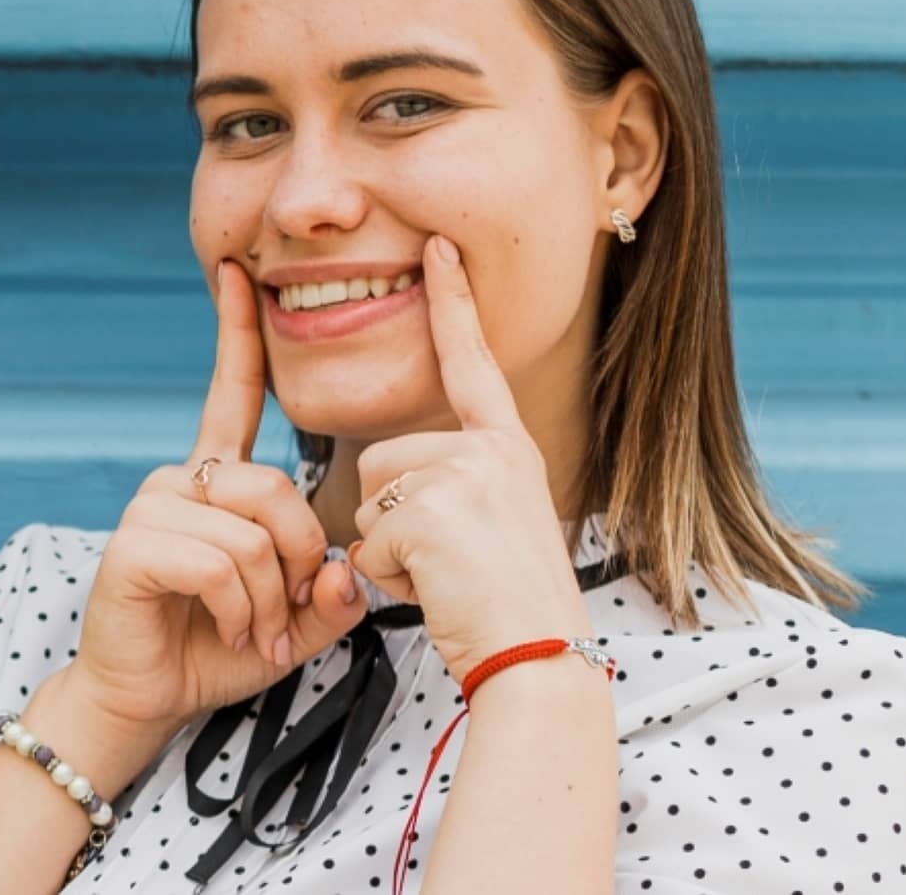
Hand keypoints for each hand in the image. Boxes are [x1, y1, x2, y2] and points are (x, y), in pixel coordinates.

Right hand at [54, 261, 370, 757]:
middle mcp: (179, 480)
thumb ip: (331, 590)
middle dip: (296, 559)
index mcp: (215, 481)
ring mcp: (150, 507)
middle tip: (282, 610)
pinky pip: (219, 563)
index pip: (232, 395)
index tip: (238, 275)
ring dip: (267, 596)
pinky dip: (238, 609)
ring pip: (252, 532)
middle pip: (273, 488)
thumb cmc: (215, 648)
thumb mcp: (295, 620)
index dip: (237, 335)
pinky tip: (226, 629)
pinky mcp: (133, 544)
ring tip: (249, 628)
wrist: (146, 696)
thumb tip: (343, 564)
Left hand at [351, 235, 592, 679]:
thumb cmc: (510, 608)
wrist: (538, 658)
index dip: (453, 304)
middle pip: (381, 460)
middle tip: (452, 563)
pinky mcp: (432, 510)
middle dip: (391, 520)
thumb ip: (455, 486)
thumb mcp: (495, 525)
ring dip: (388, 549)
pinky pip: (366, 538)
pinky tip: (437, 590)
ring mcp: (463, 476)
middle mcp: (492, 452)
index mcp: (509, 450)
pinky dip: (387, 575)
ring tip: (447, 577)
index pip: (472, 365)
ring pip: (368, 498)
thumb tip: (392, 484)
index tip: (437, 246)